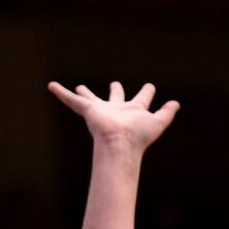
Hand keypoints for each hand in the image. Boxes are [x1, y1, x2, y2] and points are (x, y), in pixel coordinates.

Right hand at [47, 81, 178, 150]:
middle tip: (114, 84)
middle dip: (115, 91)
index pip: (141, 100)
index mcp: (133, 111)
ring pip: (90, 100)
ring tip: (79, 87)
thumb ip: (167, 113)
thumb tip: (177, 103)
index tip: (150, 86)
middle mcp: (117, 110)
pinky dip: (61, 93)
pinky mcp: (87, 111)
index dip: (146, 92)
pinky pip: (71, 100)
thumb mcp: (158, 122)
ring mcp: (101, 111)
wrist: (120, 144)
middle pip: (115, 98)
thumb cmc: (138, 137)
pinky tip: (52, 86)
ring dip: (83, 94)